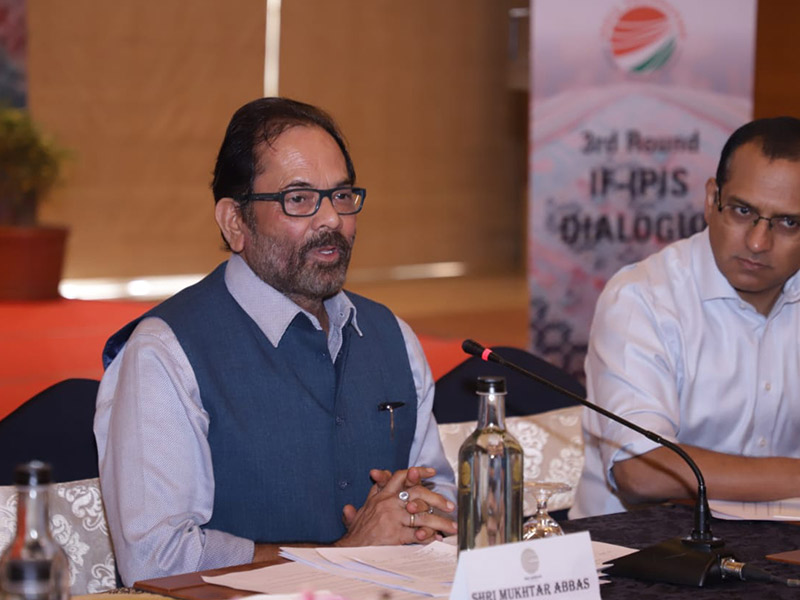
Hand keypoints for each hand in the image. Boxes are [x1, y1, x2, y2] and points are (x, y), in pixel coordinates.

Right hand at [338, 467, 456, 546]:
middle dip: (436, 498)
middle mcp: (388, 503)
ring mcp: (392, 518)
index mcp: (382, 495)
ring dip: (439, 522)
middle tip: (449, 506)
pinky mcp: (395, 534)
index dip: (417, 472)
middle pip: (417, 493)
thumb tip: (376, 475)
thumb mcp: (363, 506)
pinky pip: (417, 534)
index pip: (400, 476)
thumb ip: (373, 491)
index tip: (432, 472)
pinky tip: (437, 538)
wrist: (350, 549)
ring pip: (421, 516)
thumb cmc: (358, 531)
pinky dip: (428, 536)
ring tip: (451, 527)